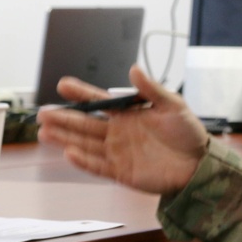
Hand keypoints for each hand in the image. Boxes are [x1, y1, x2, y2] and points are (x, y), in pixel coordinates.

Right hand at [38, 65, 207, 195]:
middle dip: (63, 118)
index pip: (98, 101)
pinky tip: (68, 153)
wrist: (199, 164)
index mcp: (128, 113)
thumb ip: (150, 89)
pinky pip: (97, 166)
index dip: (81, 93)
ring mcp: (117, 152)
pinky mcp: (121, 172)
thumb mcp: (172, 105)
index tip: (63, 85)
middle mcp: (117, 132)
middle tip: (43, 112)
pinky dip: (82, 161)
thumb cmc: (187, 133)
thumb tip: (133, 69)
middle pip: (85, 124)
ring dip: (65, 138)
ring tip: (44, 132)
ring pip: (85, 144)